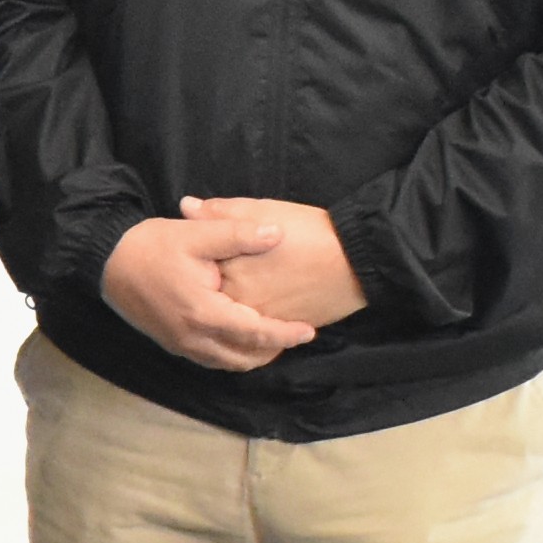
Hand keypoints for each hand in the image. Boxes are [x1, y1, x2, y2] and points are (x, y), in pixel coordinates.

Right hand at [102, 217, 316, 370]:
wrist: (106, 262)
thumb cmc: (151, 246)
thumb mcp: (196, 234)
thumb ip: (238, 234)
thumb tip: (277, 233)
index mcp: (204, 312)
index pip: (255, 332)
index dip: (285, 334)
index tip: (308, 330)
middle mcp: (193, 337)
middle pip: (244, 357)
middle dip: (272, 350)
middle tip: (295, 335)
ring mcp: (180, 344)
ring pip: (227, 363)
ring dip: (252, 355)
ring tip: (272, 339)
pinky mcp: (171, 343)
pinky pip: (210, 359)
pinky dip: (232, 354)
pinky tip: (239, 338)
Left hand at [177, 191, 366, 332]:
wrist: (356, 260)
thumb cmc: (309, 231)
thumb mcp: (261, 211)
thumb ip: (220, 212)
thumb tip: (185, 206)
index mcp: (228, 270)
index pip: (194, 269)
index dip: (192, 260)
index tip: (190, 253)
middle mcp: (238, 302)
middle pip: (208, 299)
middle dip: (203, 289)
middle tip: (207, 276)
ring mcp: (257, 321)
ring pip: (228, 322)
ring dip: (222, 312)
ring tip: (227, 295)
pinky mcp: (277, 332)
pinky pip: (250, 335)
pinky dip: (243, 328)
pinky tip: (244, 314)